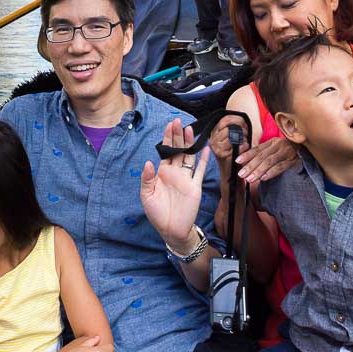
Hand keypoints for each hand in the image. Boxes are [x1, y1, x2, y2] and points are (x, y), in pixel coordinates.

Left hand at [140, 118, 209, 251]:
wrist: (171, 230)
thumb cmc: (157, 213)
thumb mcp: (146, 196)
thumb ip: (147, 178)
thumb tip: (148, 162)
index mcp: (162, 172)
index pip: (166, 151)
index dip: (168, 138)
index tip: (169, 125)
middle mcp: (175, 172)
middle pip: (178, 150)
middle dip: (178, 136)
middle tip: (178, 121)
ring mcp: (186, 178)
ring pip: (189, 156)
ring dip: (189, 143)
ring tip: (190, 130)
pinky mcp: (195, 187)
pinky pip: (200, 171)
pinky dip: (203, 160)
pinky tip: (205, 148)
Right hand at [210, 115, 250, 166]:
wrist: (231, 172)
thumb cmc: (234, 152)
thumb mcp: (232, 137)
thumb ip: (234, 127)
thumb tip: (242, 119)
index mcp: (214, 132)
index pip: (224, 120)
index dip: (236, 119)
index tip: (244, 122)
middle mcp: (213, 139)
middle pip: (228, 127)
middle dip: (241, 128)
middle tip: (247, 132)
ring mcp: (217, 148)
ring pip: (231, 136)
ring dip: (242, 137)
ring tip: (246, 140)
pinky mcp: (222, 156)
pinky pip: (236, 147)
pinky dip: (244, 146)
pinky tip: (246, 146)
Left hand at [236, 137, 298, 182]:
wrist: (312, 149)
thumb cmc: (293, 151)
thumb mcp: (278, 150)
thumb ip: (266, 154)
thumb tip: (250, 162)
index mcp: (273, 143)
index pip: (257, 149)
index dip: (247, 155)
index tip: (237, 161)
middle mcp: (279, 145)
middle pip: (261, 156)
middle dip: (250, 166)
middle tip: (241, 174)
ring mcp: (287, 152)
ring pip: (269, 161)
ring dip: (258, 170)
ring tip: (250, 179)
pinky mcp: (295, 160)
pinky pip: (281, 166)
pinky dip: (272, 172)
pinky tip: (264, 178)